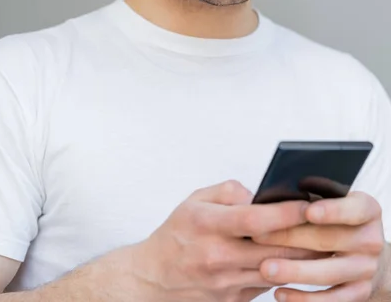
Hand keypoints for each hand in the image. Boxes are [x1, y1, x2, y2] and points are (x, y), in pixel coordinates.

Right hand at [128, 180, 325, 301]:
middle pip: (273, 249)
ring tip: (321, 240)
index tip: (308, 204)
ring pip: (276, 269)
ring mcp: (226, 283)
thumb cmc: (176, 234)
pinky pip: (268, 284)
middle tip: (328, 223)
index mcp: (206, 225)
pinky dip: (284, 271)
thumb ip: (228, 190)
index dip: (285, 213)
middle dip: (305, 236)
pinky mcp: (234, 300)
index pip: (254, 220)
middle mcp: (217, 256)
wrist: (153, 278)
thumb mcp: (194, 200)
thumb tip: (259, 193)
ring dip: (301, 256)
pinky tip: (296, 258)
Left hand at [254, 191, 387, 301]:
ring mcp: (366, 269)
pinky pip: (330, 300)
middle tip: (258, 236)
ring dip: (293, 272)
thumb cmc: (337, 217)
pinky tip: (279, 292)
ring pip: (327, 273)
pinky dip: (304, 299)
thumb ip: (314, 194)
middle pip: (329, 240)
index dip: (331, 210)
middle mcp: (371, 240)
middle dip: (290, 238)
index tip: (307, 210)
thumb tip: (277, 195)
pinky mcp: (358, 293)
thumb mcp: (334, 198)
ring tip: (265, 268)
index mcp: (367, 209)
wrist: (365, 251)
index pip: (353, 209)